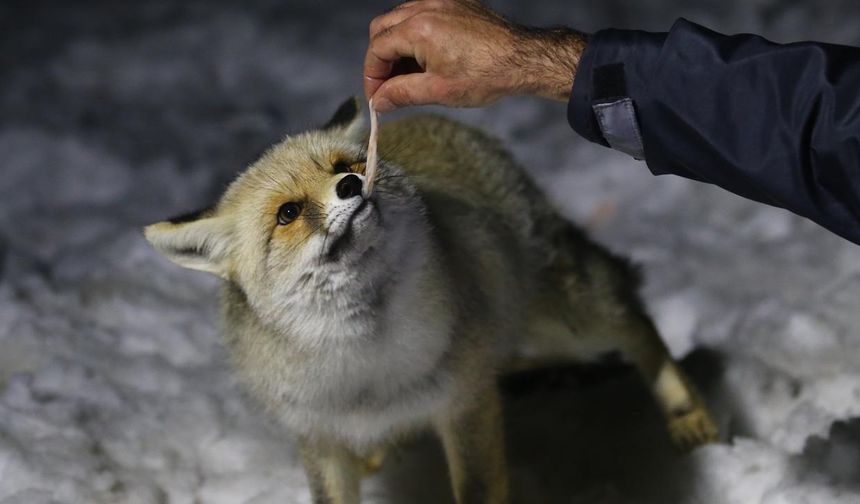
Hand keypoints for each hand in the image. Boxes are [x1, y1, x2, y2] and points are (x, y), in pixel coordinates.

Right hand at [364, 0, 587, 111]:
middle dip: (380, 58)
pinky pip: (423, 13)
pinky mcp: (456, 4)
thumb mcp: (438, 91)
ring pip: (400, 18)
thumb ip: (401, 94)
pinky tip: (427, 58)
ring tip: (409, 75)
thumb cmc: (486, 75)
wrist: (524, 59)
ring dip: (397, 45)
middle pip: (382, 28)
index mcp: (418, 29)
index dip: (372, 75)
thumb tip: (379, 102)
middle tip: (388, 85)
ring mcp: (442, 2)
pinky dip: (415, 34)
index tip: (377, 96)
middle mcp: (426, 8)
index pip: (377, 48)